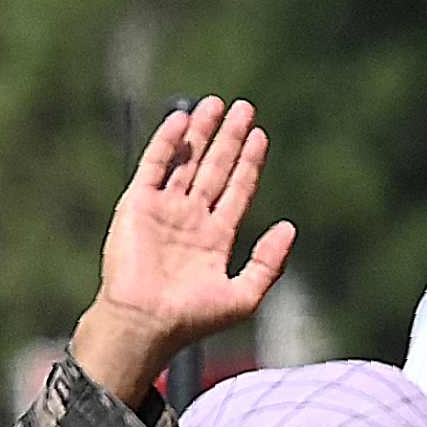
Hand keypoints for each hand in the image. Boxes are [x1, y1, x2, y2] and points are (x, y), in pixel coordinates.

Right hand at [70, 98, 296, 397]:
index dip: (249, 162)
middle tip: (244, 107)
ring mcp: (163, 210)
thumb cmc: (192, 318)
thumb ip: (269, 262)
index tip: (261, 135)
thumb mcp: (244, 295)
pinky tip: (183, 118)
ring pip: (186, 160)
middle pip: (215, 168)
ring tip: (217, 104)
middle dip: (229, 138)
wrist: (145, 323)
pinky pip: (154, 164)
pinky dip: (168, 140)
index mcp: (214, 239)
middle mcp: (190, 220)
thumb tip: (289, 227)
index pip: (237, 190)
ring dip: (201, 132)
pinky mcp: (137, 204)